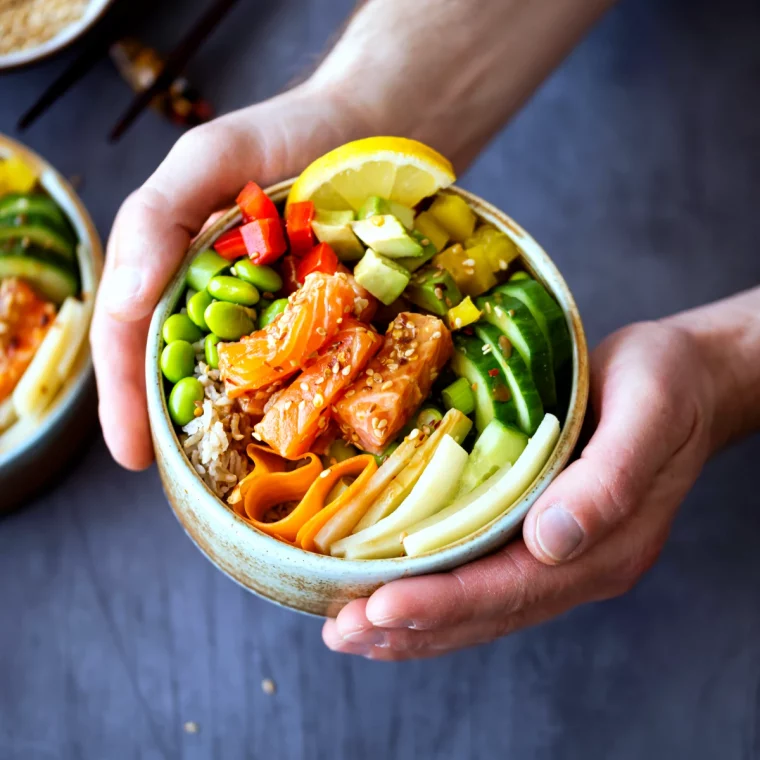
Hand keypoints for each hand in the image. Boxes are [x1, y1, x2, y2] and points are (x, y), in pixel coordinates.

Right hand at [91, 82, 369, 469]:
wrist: (377, 130)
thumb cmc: (286, 137)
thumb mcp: (208, 160)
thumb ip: (157, 220)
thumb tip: (122, 301)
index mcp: (179, 273)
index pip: (136, 342)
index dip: (126, 398)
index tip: (133, 454)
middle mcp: (227, 305)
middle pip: (190, 375)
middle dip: (185, 430)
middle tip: (187, 478)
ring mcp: (284, 319)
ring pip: (254, 386)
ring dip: (247, 429)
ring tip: (246, 474)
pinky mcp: (337, 323)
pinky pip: (320, 371)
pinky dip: (312, 402)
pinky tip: (317, 432)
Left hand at [323, 321, 716, 658]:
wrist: (685, 380)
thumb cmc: (666, 384)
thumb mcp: (648, 413)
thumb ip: (609, 481)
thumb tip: (550, 542)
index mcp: (606, 544)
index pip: (512, 588)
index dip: (444, 602)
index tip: (380, 608)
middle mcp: (578, 563)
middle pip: (486, 611)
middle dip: (411, 625)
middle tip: (343, 632)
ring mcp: (559, 554)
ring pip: (479, 606)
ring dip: (413, 624)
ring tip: (350, 632)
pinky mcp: (539, 532)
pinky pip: (481, 576)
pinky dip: (433, 594)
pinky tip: (392, 598)